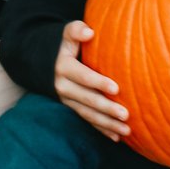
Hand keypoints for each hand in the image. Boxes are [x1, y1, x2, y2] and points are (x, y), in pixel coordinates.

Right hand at [53, 19, 128, 140]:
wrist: (43, 61)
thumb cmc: (64, 44)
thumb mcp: (66, 34)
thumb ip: (76, 30)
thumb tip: (89, 32)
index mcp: (64, 68)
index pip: (83, 76)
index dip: (99, 82)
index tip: (116, 88)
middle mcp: (63, 87)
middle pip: (87, 100)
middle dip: (107, 109)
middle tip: (126, 115)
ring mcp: (67, 100)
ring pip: (88, 114)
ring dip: (107, 124)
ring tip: (126, 130)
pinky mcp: (71, 107)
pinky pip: (87, 120)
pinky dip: (101, 130)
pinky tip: (116, 137)